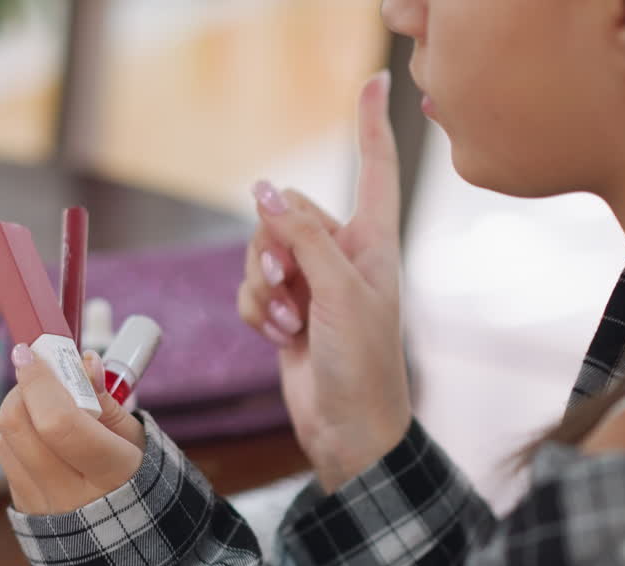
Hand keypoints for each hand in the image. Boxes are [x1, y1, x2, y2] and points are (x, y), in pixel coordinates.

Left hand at [0, 346, 145, 514]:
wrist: (124, 534)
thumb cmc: (135, 475)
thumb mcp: (135, 437)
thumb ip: (105, 400)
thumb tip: (85, 363)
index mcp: (111, 474)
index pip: (59, 421)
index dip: (40, 381)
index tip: (30, 352)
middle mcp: (70, 495)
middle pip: (19, 425)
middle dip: (24, 387)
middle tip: (41, 374)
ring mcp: (42, 506)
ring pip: (7, 439)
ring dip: (21, 410)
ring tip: (48, 408)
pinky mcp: (24, 509)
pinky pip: (8, 460)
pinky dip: (20, 437)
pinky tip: (45, 438)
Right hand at [236, 71, 411, 491]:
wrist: (347, 428)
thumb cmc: (363, 364)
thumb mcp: (338, 292)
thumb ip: (301, 237)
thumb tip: (264, 190)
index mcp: (372, 242)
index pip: (374, 170)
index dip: (372, 125)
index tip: (373, 79)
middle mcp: (342, 256)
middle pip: (288, 211)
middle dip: (274, 246)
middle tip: (286, 285)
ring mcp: (311, 284)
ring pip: (261, 250)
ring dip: (262, 286)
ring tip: (285, 319)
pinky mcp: (285, 311)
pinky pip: (250, 288)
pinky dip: (254, 310)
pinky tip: (277, 335)